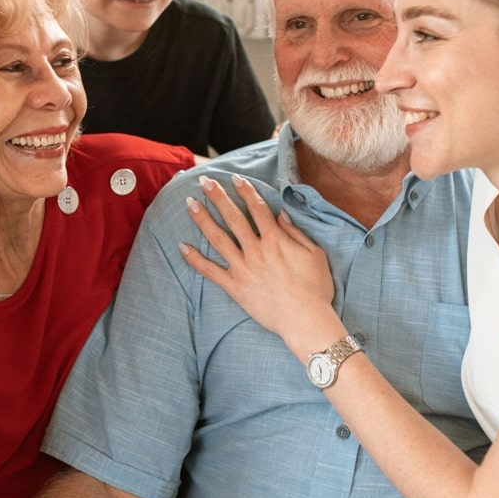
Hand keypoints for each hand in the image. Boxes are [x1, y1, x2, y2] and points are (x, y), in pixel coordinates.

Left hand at [179, 174, 338, 350]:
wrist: (305, 320)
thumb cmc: (315, 288)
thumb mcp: (315, 254)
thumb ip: (296, 232)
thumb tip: (281, 214)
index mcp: (275, 239)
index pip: (257, 208)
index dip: (245, 190)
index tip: (234, 178)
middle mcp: (255, 249)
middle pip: (233, 217)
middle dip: (217, 196)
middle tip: (204, 181)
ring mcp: (242, 268)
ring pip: (218, 238)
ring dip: (203, 220)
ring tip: (189, 204)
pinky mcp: (235, 287)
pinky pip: (211, 271)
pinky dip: (195, 260)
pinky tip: (182, 247)